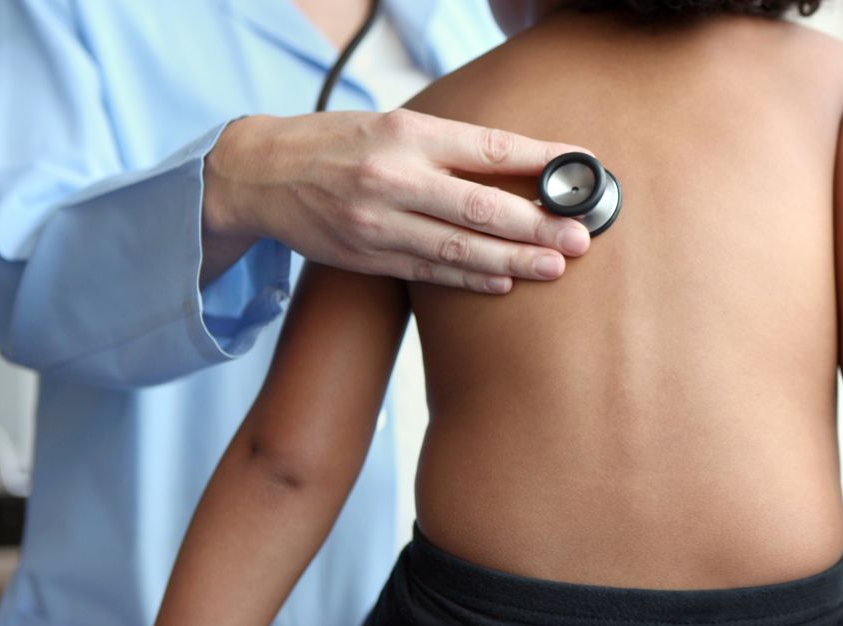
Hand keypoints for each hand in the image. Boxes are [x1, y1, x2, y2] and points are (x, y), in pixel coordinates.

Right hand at [203, 109, 592, 292]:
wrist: (260, 174)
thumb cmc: (337, 144)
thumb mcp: (391, 126)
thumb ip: (449, 147)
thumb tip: (520, 165)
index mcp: (407, 134)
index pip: (488, 147)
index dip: (541, 160)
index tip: (581, 170)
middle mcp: (393, 178)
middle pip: (481, 207)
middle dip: (537, 225)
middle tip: (580, 238)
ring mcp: (378, 223)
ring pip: (458, 249)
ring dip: (513, 261)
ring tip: (554, 267)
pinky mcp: (367, 257)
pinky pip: (429, 273)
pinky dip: (470, 280)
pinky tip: (503, 282)